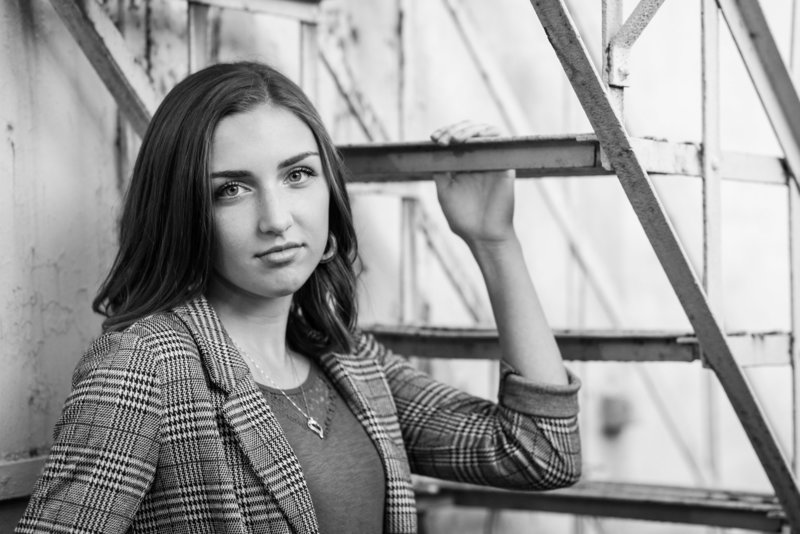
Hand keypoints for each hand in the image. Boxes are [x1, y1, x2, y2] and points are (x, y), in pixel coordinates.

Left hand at [430, 121, 515, 247]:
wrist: (483, 235)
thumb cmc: (463, 219)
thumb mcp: (444, 192)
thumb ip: (441, 171)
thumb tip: (433, 151)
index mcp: (462, 166)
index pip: (455, 140)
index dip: (445, 133)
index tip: (434, 138)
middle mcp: (478, 160)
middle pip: (468, 131)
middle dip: (453, 129)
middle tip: (443, 139)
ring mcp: (491, 161)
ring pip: (484, 131)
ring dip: (468, 129)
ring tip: (455, 139)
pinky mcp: (505, 164)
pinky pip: (501, 139)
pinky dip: (487, 134)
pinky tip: (473, 140)